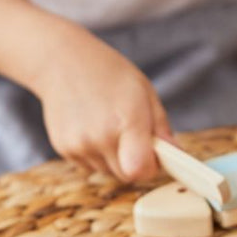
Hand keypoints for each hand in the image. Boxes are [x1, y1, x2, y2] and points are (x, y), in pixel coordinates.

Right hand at [32, 32, 171, 182]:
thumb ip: (160, 126)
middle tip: (131, 136)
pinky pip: (88, 165)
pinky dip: (94, 153)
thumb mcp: (143, 91)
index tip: (152, 155)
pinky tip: (90, 127)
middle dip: (134, 163)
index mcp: (127, 120)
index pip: (140, 170)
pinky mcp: (64, 148)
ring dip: (113, 158)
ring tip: (107, 125)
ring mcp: (79, 144)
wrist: (62, 61)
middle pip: (126, 175)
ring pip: (107, 171)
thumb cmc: (107, 72)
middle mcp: (100, 137)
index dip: (150, 167)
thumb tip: (174, 154)